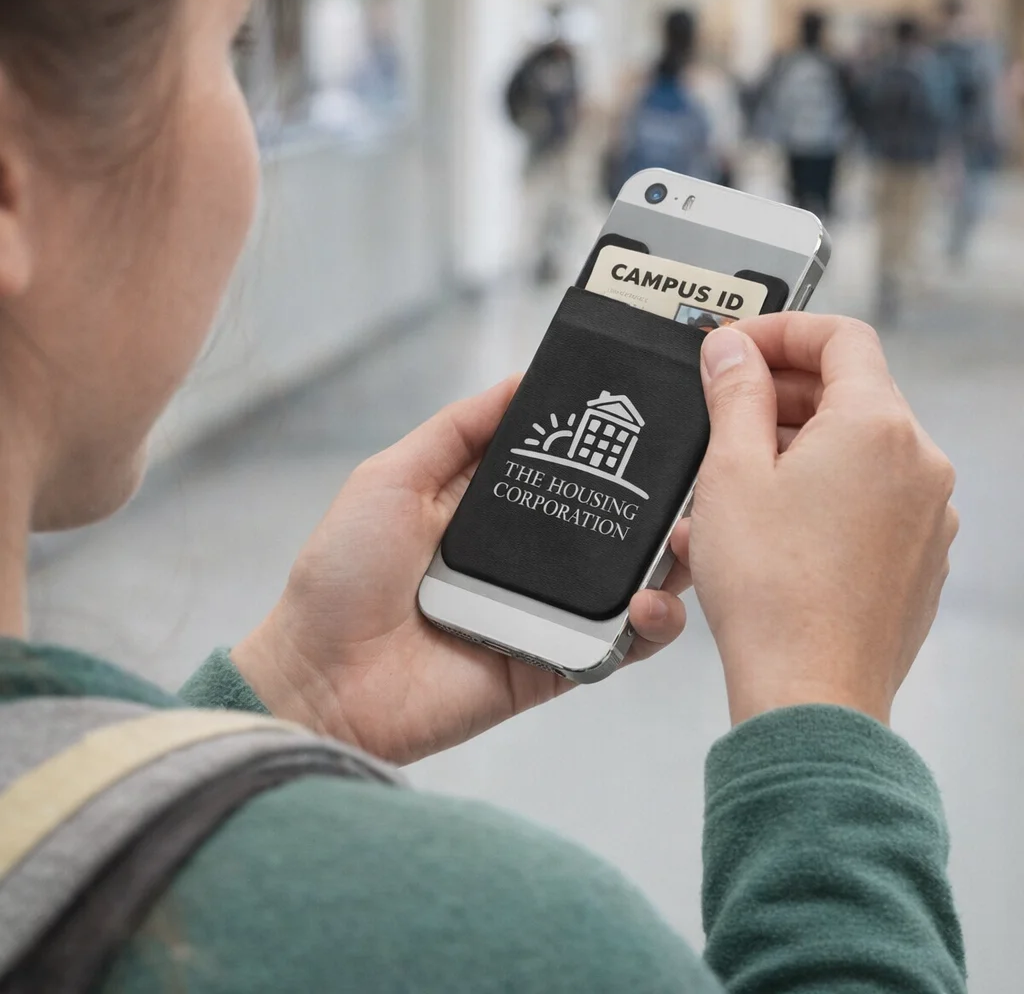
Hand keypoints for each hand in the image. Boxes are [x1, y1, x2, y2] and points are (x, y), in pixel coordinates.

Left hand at [232, 377, 691, 764]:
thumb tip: (518, 382)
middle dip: (656, 498)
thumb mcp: (390, 478)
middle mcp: (525, 557)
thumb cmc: (341, 576)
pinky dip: (651, 625)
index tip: (647, 410)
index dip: (603, 441)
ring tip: (691, 534)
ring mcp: (544, 611)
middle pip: (608, 521)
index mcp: (488, 508)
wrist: (323, 681)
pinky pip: (619, 645)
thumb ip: (456, 432)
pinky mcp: (555, 663)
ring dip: (671, 558)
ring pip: (630, 581)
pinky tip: (656, 600)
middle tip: (694, 472)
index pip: (563, 465)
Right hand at [683, 315, 957, 726]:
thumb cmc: (773, 591)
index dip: (782, 331)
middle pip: (853, 392)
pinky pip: (870, 498)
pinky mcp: (917, 557)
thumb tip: (733, 349)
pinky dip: (824, 490)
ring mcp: (926, 514)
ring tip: (735, 477)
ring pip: (860, 449)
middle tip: (725, 407)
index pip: (841, 337)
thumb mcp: (731, 472)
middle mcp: (919, 464)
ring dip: (799, 444)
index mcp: (878, 427)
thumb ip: (735, 394)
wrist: (810, 690)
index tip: (738, 347)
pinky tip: (772, 522)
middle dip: (783, 391)